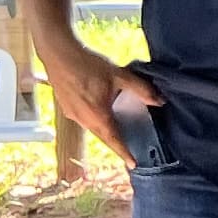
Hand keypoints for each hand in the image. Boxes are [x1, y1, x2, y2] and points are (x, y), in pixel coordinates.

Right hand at [35, 34, 155, 147]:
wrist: (58, 54)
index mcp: (97, 115)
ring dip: (105, 131)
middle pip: (103, 136)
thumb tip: (159, 101)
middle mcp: (83, 119)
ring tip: (118, 131)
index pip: (114, 140)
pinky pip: (84, 120)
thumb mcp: (119, 75)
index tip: (133, 163)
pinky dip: (95, 121)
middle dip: (116, 143)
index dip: (124, 152)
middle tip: (129, 149)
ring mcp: (71, 114)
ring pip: (92, 128)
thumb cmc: (88, 64)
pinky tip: (102, 113)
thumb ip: (141, 89)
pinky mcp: (65, 107)